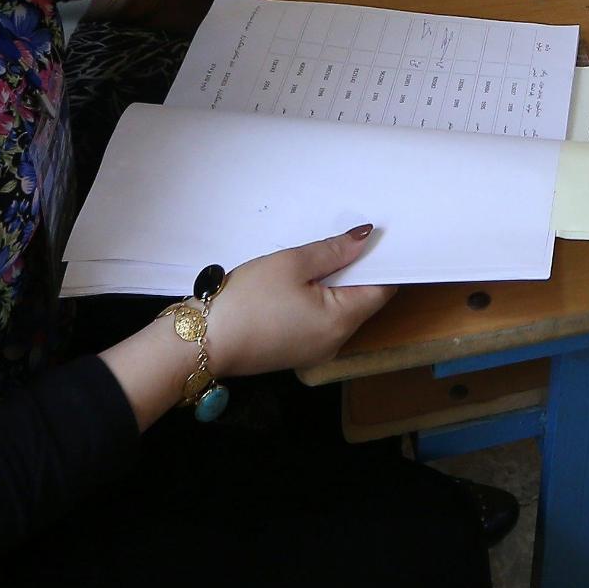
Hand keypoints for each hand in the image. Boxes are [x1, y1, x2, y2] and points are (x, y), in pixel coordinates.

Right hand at [100, 226, 391, 425]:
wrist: (201, 343)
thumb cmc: (247, 300)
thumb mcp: (292, 264)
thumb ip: (334, 250)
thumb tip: (366, 237)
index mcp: (342, 321)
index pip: (382, 289)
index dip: (386, 261)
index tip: (384, 236)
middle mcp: (336, 341)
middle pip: (363, 300)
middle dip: (359, 269)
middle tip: (351, 236)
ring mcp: (316, 350)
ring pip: (341, 310)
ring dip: (338, 284)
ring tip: (326, 253)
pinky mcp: (297, 351)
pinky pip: (321, 321)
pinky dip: (321, 299)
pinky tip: (305, 280)